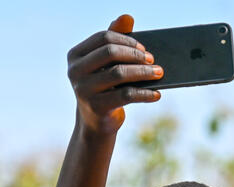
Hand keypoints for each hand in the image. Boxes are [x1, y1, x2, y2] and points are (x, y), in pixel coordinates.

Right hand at [68, 14, 162, 134]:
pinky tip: (156, 94)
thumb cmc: (104, 87)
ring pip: (119, 73)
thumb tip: (127, 16)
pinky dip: (145, 94)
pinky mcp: (96, 107)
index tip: (144, 48)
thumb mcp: (107, 63)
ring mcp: (83, 90)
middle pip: (110, 53)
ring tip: (159, 73)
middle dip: (135, 54)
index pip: (103, 37)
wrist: (96, 122)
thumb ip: (115, 39)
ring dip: (143, 72)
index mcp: (75, 55)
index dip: (126, 40)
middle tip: (153, 60)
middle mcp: (75, 71)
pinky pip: (126, 96)